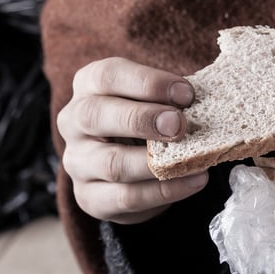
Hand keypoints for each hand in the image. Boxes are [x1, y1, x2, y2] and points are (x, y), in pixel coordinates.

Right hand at [57, 57, 208, 224]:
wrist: (133, 163)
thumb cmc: (149, 117)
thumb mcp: (155, 97)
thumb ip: (172, 97)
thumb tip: (200, 101)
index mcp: (89, 85)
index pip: (107, 76)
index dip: (148, 83)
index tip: (186, 93)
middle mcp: (74, 121)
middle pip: (96, 115)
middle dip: (141, 119)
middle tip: (180, 126)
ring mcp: (77, 162)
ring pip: (112, 163)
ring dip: (156, 163)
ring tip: (195, 162)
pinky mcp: (89, 197)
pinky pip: (126, 197)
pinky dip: (163, 191)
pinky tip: (192, 181)